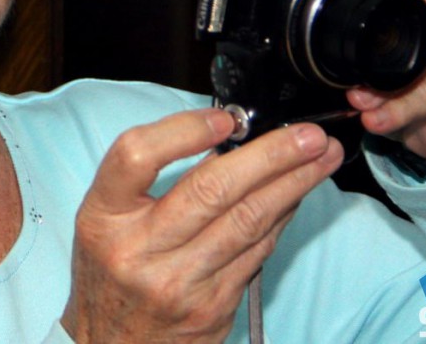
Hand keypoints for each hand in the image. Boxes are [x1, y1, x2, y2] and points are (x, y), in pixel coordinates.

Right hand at [61, 109, 342, 342]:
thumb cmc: (112, 269)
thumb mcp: (108, 219)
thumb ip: (149, 179)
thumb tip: (226, 137)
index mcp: (104, 216)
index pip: (137, 156)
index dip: (184, 130)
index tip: (225, 119)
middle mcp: (138, 250)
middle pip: (211, 189)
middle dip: (270, 155)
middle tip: (308, 134)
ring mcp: (178, 282)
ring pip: (247, 221)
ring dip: (293, 184)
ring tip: (321, 157)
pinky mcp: (212, 307)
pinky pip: (257, 251)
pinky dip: (282, 217)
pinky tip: (298, 195)